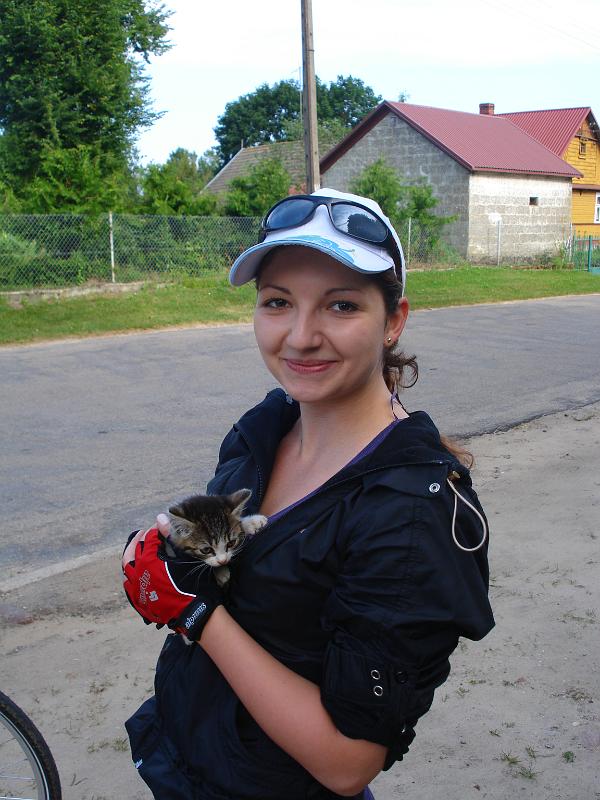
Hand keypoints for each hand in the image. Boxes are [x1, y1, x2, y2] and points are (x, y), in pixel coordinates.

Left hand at [122, 523, 222, 640]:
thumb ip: (170, 537)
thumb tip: (160, 518)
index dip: (154, 530)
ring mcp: (136, 590)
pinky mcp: (139, 602)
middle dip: (137, 540)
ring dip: (132, 557)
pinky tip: (138, 572)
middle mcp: (136, 575)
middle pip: (130, 553)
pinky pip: (129, 585)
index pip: (147, 539)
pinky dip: (132, 575)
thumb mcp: (184, 558)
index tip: (160, 526)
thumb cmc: (192, 584)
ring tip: (139, 551)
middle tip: (144, 533)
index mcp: (147, 562)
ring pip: (127, 569)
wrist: (194, 613)